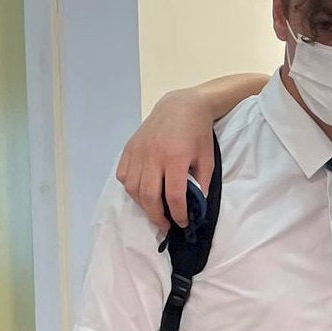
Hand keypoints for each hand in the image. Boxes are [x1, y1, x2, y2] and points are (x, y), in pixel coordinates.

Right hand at [116, 89, 217, 230]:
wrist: (181, 105)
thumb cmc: (198, 133)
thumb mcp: (208, 159)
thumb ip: (202, 183)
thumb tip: (196, 206)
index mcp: (175, 158)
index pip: (173, 195)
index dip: (178, 214)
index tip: (182, 223)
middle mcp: (153, 155)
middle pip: (149, 195)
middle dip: (157, 216)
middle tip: (165, 225)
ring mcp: (138, 151)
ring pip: (133, 188)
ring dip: (142, 205)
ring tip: (155, 210)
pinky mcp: (129, 147)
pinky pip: (123, 175)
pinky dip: (131, 188)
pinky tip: (142, 192)